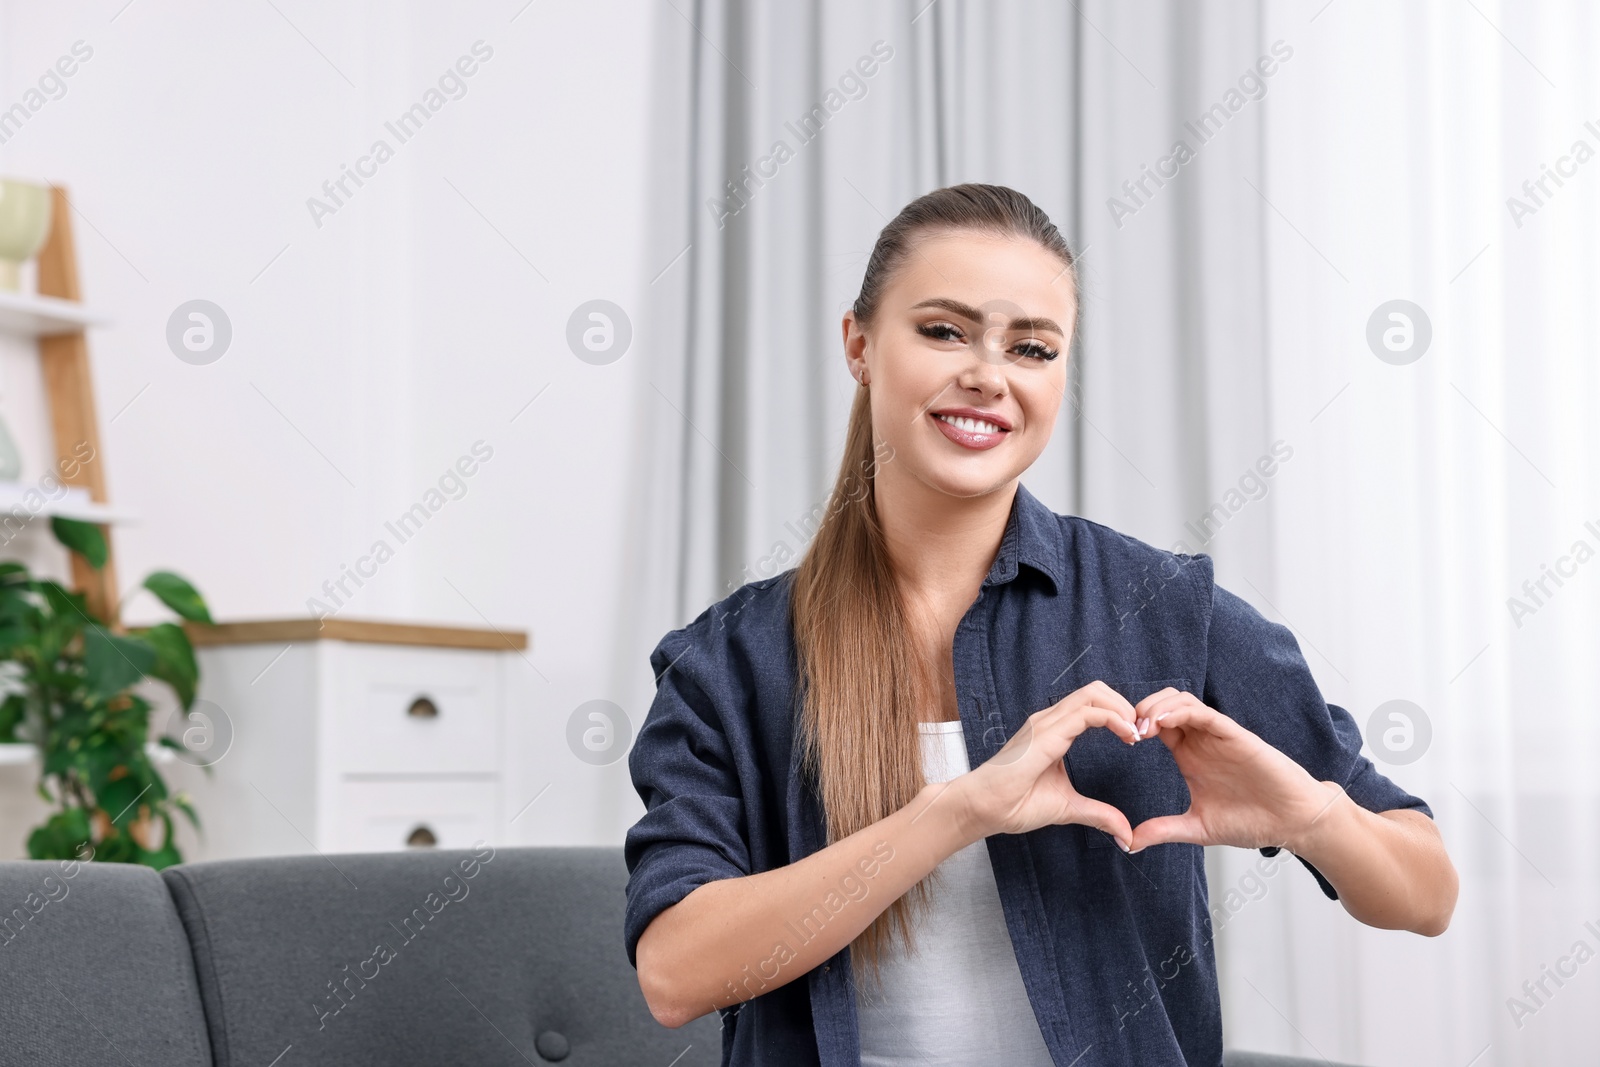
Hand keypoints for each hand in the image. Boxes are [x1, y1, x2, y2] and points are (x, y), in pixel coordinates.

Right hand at [952, 681, 1144, 848]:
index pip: (1093, 705)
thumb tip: (1126, 834)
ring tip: (1136, 732)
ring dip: (1122, 708)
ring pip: (1093, 694)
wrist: (983, 809)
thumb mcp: (1068, 807)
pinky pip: (1086, 714)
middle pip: (1096, 690)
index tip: (1137, 738)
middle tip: (1142, 731)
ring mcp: (1046, 723)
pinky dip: (1113, 718)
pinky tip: (1126, 736)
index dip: (1119, 714)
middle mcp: (1050, 720)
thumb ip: (1098, 814)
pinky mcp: (1045, 734)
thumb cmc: (1014, 804)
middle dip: (1125, 704)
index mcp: (1054, 731)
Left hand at [1126, 688, 1345, 852]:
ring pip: (1180, 701)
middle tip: (1122, 730)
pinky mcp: (1235, 734)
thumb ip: (1164, 830)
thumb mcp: (1197, 828)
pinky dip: (1180, 711)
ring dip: (1155, 707)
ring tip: (1139, 726)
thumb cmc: (1251, 821)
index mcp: (1188, 755)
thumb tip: (1129, 843)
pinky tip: (1162, 722)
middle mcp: (1200, 740)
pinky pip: (1204, 712)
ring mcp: (1216, 735)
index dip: (1132, 727)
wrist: (1292, 822)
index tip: (1118, 741)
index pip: (1154, 726)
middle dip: (1138, 711)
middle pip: (1161, 705)